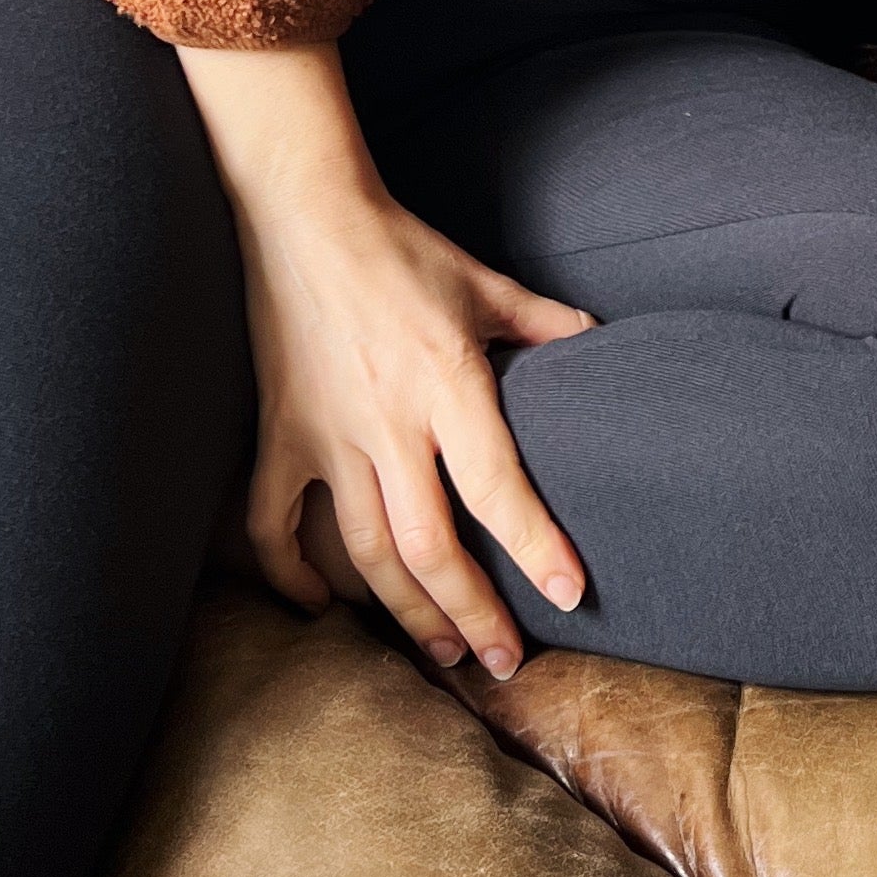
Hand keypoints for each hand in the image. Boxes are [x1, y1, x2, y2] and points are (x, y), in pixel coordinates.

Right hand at [181, 41, 591, 678]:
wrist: (303, 213)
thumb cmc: (403, 247)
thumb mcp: (487, 283)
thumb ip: (547, 325)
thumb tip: (601, 344)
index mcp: (448, 383)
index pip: (499, 487)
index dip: (537, 547)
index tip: (569, 597)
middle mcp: (387, 422)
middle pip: (429, 546)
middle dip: (471, 614)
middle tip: (504, 663)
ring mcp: (326, 435)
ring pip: (364, 552)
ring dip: (404, 613)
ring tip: (444, 653)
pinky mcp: (279, 435)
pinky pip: (275, 524)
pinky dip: (293, 576)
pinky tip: (324, 607)